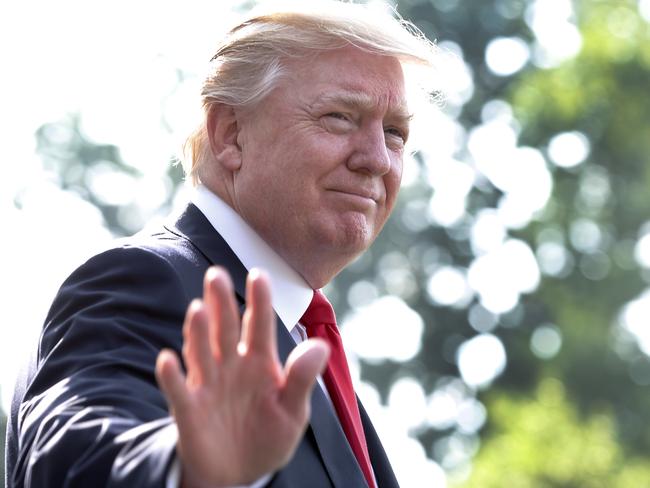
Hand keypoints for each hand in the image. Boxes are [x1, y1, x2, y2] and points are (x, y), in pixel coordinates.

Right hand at [155, 267, 328, 486]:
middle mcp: (231, 366)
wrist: (239, 475)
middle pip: (225, 329)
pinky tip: (168, 359)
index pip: (260, 325)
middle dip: (222, 303)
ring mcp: (209, 385)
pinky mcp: (189, 409)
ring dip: (198, 332)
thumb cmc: (267, 437)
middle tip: (216, 274)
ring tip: (199, 308)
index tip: (259, 274)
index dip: (259, 301)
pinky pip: (179, 390)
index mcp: (260, 363)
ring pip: (201, 352)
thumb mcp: (293, 412)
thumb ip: (302, 379)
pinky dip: (172, 376)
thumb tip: (321, 345)